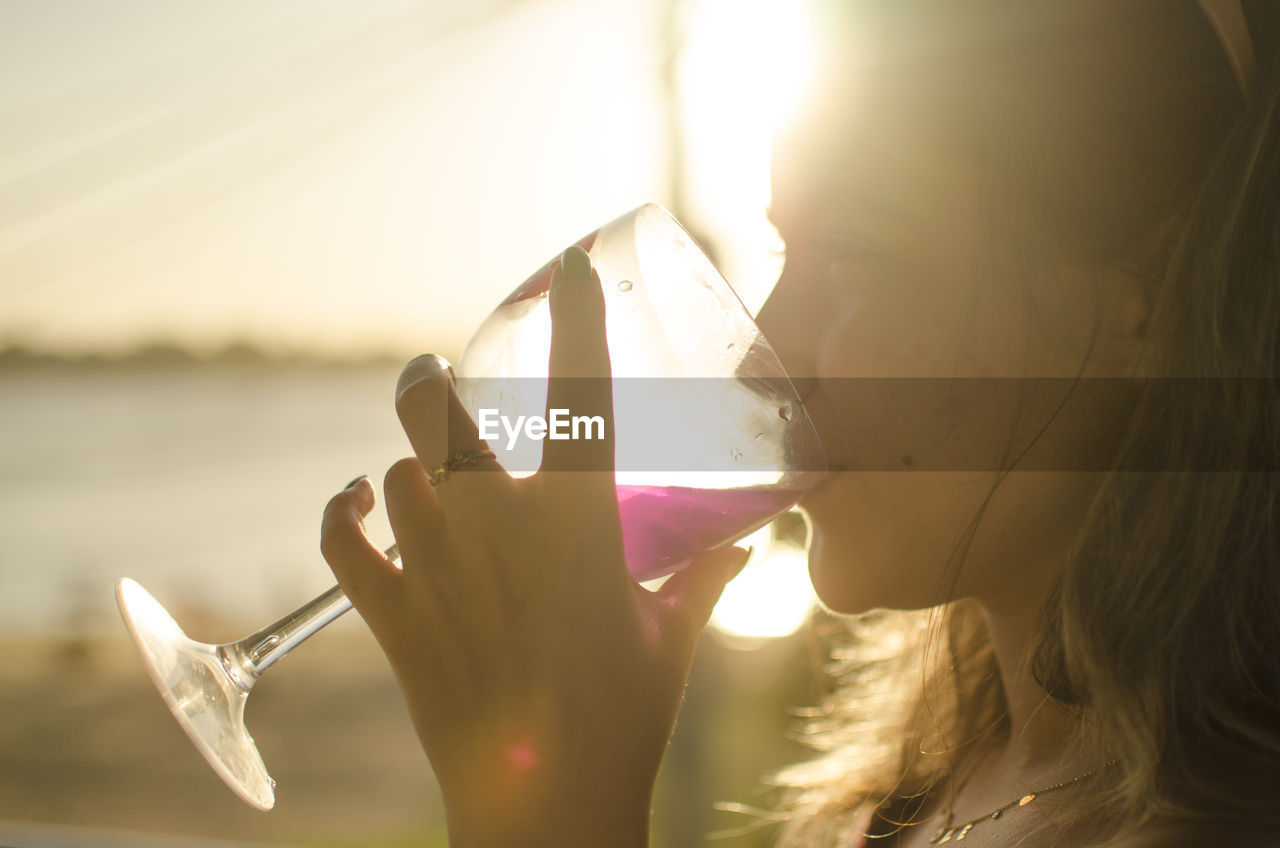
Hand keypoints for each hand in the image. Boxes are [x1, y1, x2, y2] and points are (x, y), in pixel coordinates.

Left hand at [320, 246, 749, 847]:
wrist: (545, 804)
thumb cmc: (623, 718)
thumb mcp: (673, 637)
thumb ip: (708, 579)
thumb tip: (750, 545)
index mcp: (577, 519)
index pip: (578, 388)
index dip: (573, 316)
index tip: (567, 266)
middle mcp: (496, 526)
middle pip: (434, 406)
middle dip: (429, 373)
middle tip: (437, 370)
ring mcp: (435, 568)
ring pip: (394, 470)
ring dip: (407, 461)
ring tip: (420, 470)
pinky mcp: (392, 616)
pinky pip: (339, 542)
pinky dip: (339, 513)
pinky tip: (352, 500)